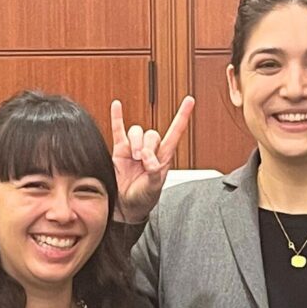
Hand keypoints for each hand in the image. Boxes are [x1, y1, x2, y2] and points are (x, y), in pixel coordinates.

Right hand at [110, 96, 194, 224]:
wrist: (126, 206)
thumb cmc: (143, 199)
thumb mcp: (153, 189)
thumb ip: (153, 172)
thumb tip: (148, 157)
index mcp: (163, 158)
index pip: (175, 133)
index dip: (182, 117)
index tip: (189, 100)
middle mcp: (150, 151)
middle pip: (151, 134)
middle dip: (147, 145)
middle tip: (142, 160)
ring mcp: (134, 149)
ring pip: (137, 131)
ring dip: (135, 141)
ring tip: (133, 156)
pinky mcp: (120, 149)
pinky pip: (119, 130)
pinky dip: (117, 117)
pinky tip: (117, 105)